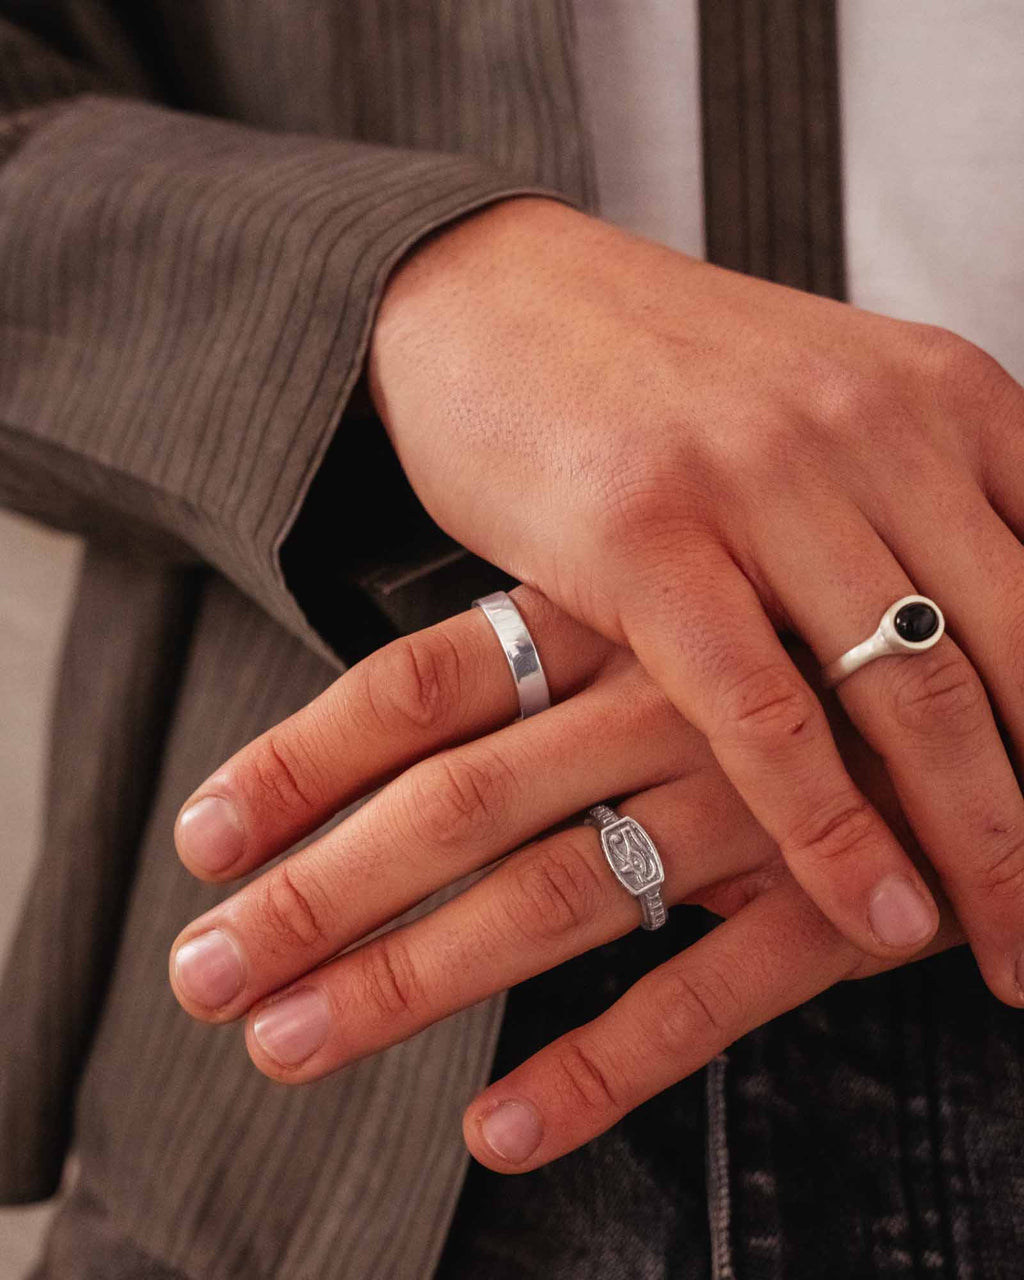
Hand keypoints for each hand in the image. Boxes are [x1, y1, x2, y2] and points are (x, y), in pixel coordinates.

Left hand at [169, 588, 963, 1171]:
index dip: (303, 760)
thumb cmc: (816, 635)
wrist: (1008, 656)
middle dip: (317, 893)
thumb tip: (428, 717)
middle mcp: (666, 709)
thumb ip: (575, 645)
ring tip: (292, 1042)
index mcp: (624, 622)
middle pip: (454, 804)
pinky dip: (595, 1068)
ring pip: (552, 901)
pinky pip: (701, 998)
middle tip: (205, 973)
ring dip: (411, 981)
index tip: (203, 834)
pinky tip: (497, 1128)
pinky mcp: (832, 906)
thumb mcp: (690, 602)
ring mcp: (748, 810)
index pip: (423, 681)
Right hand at [367, 196, 1023, 1003]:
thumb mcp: (823, 414)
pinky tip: (876, 911)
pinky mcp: (645, 536)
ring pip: (912, 693)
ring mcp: (757, 477)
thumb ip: (915, 518)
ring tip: (1014, 953)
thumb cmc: (657, 377)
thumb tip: (968, 672)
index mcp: (942, 397)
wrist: (490, 297)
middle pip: (1020, 654)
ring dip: (984, 846)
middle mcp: (873, 427)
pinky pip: (764, 710)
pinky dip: (830, 828)